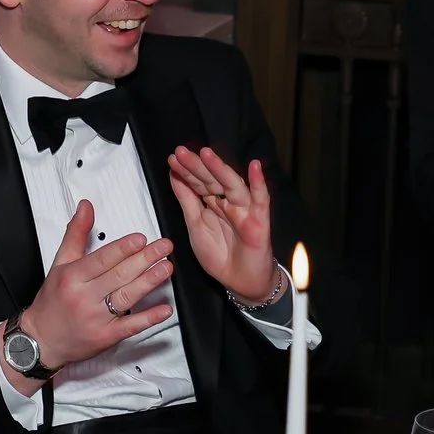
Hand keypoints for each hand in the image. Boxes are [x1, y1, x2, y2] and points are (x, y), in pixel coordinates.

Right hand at [13, 200, 174, 383]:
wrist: (42, 340)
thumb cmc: (52, 301)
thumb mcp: (59, 263)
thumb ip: (75, 234)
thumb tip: (86, 207)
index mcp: (73, 277)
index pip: (102, 260)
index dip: (123, 249)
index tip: (141, 239)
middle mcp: (84, 297)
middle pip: (118, 276)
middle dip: (144, 260)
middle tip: (164, 247)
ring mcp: (96, 319)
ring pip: (127, 297)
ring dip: (149, 282)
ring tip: (167, 268)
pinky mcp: (106, 337)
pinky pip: (130, 327)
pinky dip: (149, 318)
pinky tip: (164, 309)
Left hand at [167, 146, 277, 303]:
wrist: (239, 281)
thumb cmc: (220, 255)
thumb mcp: (195, 226)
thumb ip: (187, 200)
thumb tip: (175, 176)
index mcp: (213, 203)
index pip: (198, 182)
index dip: (186, 170)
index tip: (172, 158)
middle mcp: (228, 202)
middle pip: (212, 180)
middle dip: (197, 166)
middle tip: (181, 152)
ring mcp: (244, 209)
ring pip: (233, 185)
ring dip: (220, 169)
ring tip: (206, 154)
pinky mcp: (259, 220)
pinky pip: (261, 199)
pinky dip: (259, 183)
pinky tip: (255, 167)